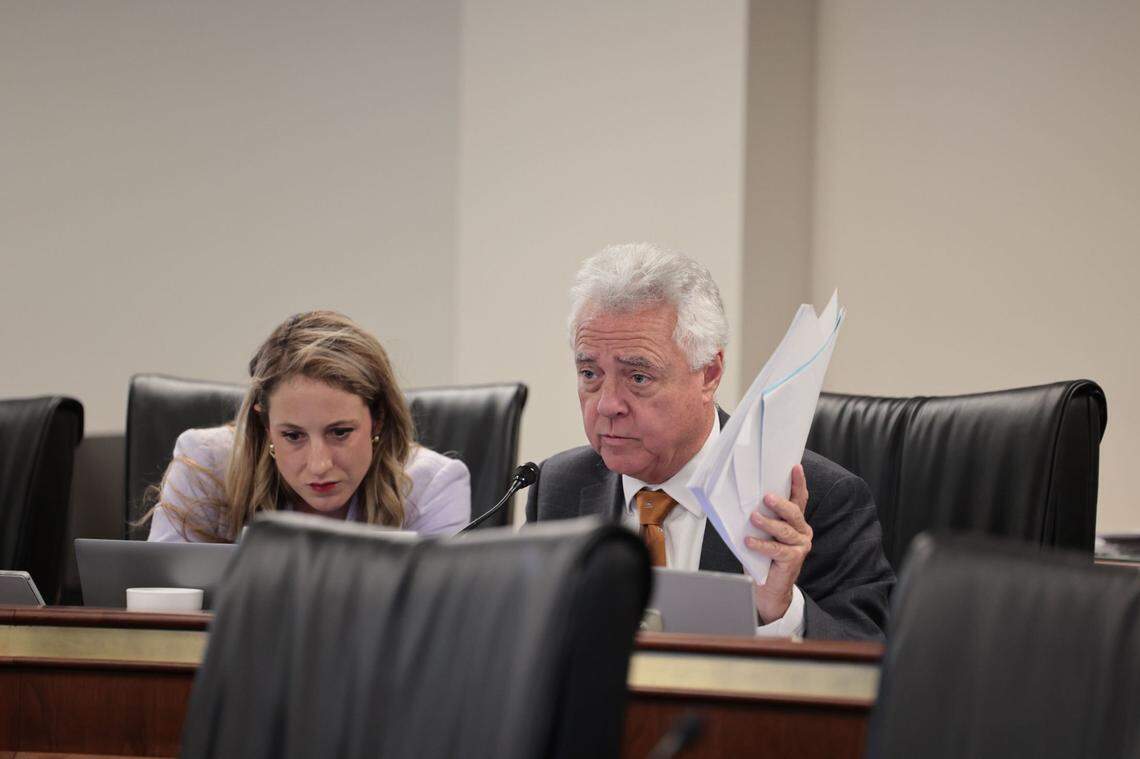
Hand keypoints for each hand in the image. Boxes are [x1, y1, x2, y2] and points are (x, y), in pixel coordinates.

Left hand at [745, 464, 810, 623]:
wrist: (768, 589)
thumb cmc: (763, 557)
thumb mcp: (763, 533)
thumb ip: (761, 519)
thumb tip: (744, 502)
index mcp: (796, 521)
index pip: (799, 499)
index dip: (798, 483)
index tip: (795, 467)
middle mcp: (802, 531)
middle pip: (793, 513)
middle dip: (780, 503)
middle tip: (766, 497)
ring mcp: (800, 546)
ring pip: (784, 530)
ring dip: (767, 523)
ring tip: (753, 518)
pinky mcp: (793, 559)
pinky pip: (776, 549)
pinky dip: (761, 544)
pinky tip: (749, 541)